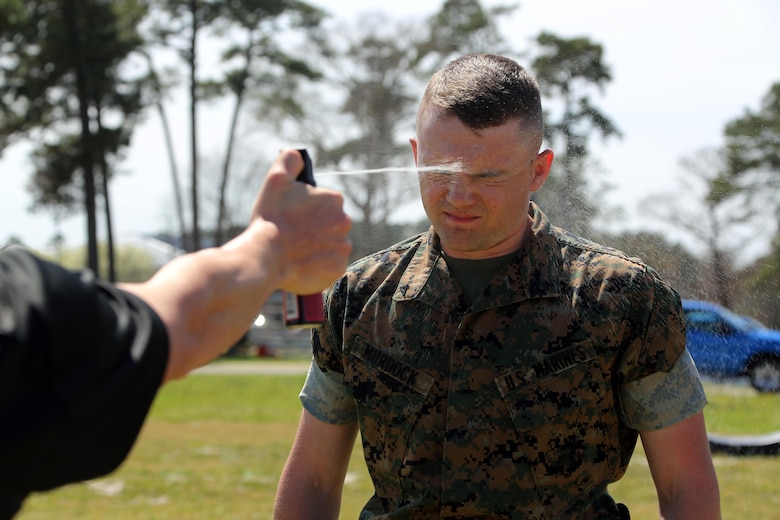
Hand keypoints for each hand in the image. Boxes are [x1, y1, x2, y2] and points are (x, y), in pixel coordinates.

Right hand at [252, 149, 351, 293]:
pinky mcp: (337, 268)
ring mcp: (342, 247)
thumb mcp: (276, 179)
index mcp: (334, 200)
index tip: (294, 216)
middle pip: (330, 224)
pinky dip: (319, 266)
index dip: (307, 210)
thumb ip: (290, 160)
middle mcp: (345, 222)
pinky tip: (302, 263)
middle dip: (315, 228)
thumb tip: (300, 156)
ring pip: (331, 245)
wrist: (265, 255)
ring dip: (318, 247)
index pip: (324, 203)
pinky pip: (330, 265)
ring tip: (296, 250)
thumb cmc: (271, 217)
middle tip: (294, 234)